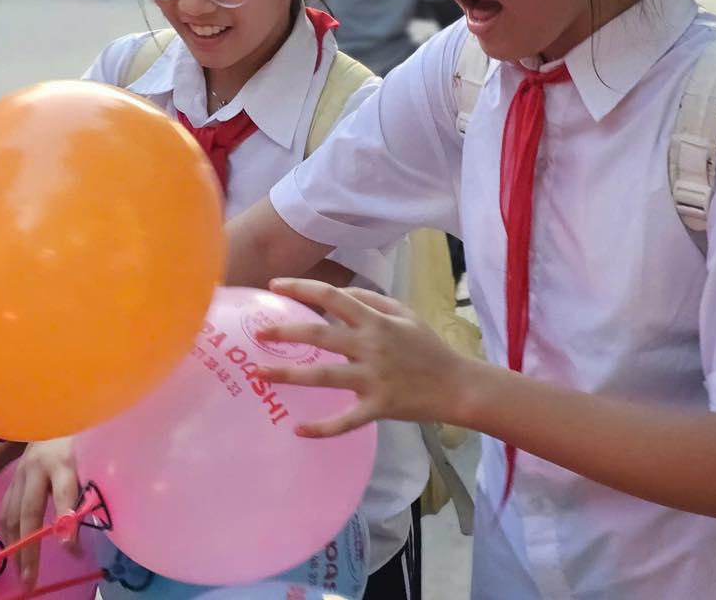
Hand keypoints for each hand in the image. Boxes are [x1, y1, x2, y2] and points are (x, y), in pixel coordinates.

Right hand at [0, 438, 78, 588]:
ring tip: (20, 572)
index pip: (64, 491)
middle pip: (29, 512)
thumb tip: (79, 527)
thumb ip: (86, 489)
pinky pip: (5, 509)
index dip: (66, 520)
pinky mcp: (12, 477)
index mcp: (61, 459)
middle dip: (29, 549)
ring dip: (14, 546)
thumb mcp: (90, 457)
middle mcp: (35, 467)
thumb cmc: (80, 437)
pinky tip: (11, 548)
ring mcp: (19, 473)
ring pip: (11, 514)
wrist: (56, 411)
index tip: (71, 547)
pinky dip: (8, 532)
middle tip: (30, 580)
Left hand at [254, 277, 476, 437]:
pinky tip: (298, 429)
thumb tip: (338, 293)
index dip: (302, 287)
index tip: (275, 285)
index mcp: (376, 321)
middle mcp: (371, 346)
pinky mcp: (378, 407)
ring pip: (323, 376)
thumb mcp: (404, 313)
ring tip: (259, 373)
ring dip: (288, 374)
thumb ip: (371, 299)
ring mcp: (373, 379)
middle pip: (320, 334)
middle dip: (285, 332)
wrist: (457, 386)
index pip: (333, 295)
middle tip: (258, 332)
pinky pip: (345, 421)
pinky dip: (322, 428)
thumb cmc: (428, 347)